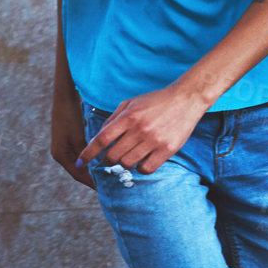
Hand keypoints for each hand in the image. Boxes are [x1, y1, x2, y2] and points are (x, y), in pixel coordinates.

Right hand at [51, 95, 97, 187]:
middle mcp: (60, 154)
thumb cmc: (71, 117)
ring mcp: (63, 148)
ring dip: (90, 170)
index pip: (78, 175)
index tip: (103, 188)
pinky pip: (79, 156)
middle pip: (78, 172)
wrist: (64, 100)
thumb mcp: (79, 137)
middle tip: (107, 184)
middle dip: (91, 178)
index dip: (91, 182)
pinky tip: (98, 161)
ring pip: (79, 165)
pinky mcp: (67, 142)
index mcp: (61, 156)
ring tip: (105, 174)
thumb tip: (93, 169)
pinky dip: (88, 161)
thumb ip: (85, 154)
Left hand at [76, 85, 206, 174]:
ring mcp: (154, 141)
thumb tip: (98, 138)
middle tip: (109, 158)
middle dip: (107, 160)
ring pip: (128, 164)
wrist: (186, 99)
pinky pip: (146, 169)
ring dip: (123, 163)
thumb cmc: (155, 101)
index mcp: (129, 116)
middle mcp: (140, 130)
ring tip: (128, 156)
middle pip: (113, 155)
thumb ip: (113, 119)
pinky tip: (142, 160)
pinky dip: (140, 168)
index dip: (88, 153)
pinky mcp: (167, 150)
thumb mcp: (130, 103)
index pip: (102, 139)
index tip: (81, 161)